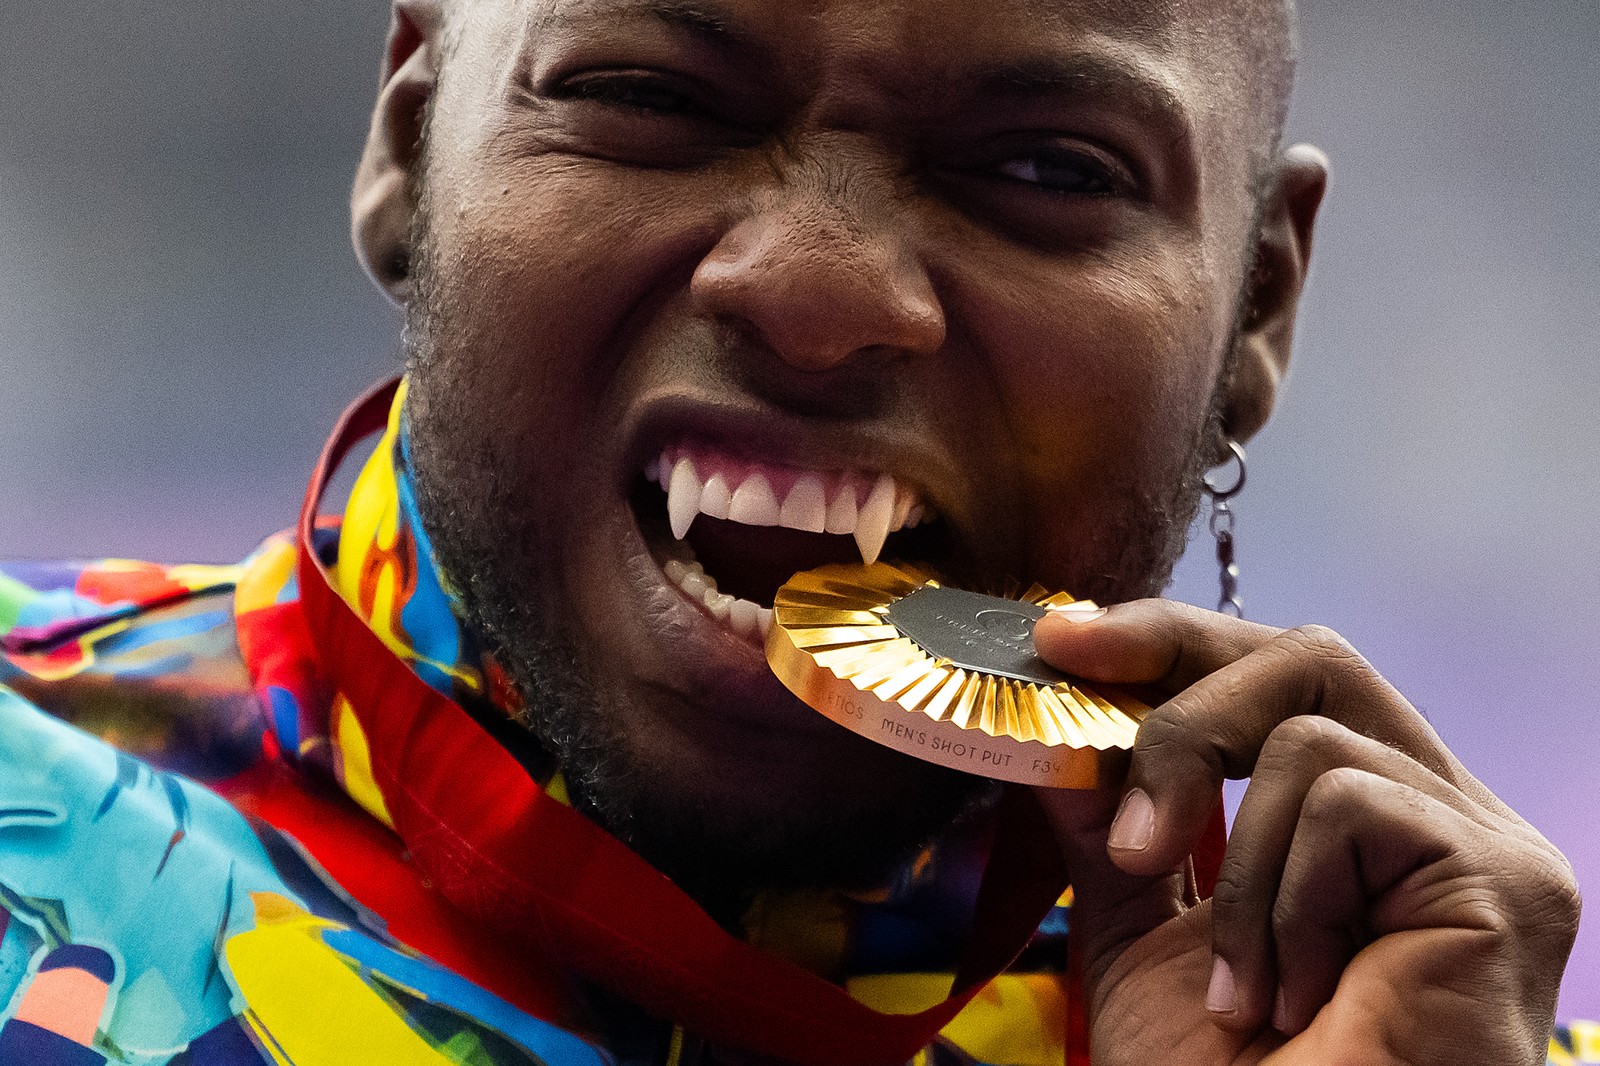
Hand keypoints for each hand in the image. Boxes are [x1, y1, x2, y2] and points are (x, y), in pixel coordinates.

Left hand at [1030, 600, 1578, 1065]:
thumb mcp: (1140, 939)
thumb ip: (1111, 828)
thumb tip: (1057, 725)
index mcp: (1365, 826)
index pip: (1281, 677)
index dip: (1170, 643)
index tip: (1061, 640)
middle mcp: (1439, 815)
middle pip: (1312, 661)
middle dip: (1185, 713)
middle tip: (1128, 817)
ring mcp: (1481, 844)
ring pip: (1312, 734)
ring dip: (1238, 875)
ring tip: (1246, 992)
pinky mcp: (1502, 879)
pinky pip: (1350, 806)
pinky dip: (1289, 903)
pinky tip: (1303, 995)